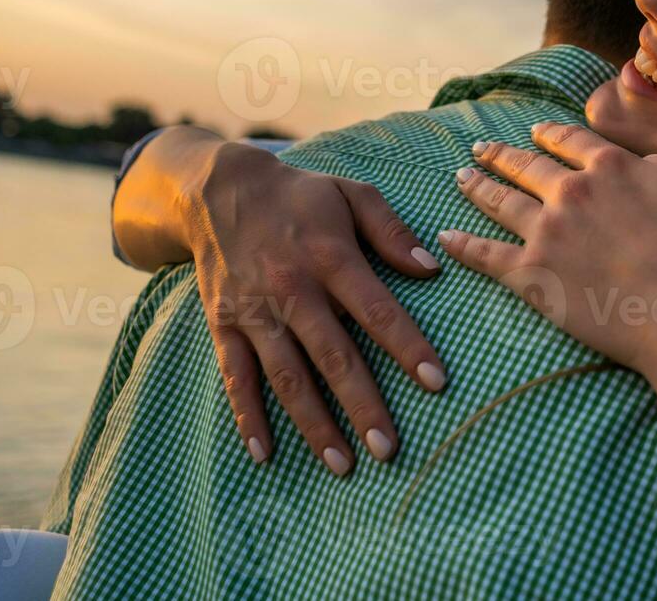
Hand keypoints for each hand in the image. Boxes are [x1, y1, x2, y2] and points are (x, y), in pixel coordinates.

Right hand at [186, 141, 446, 474]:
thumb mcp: (352, 194)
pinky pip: (236, 377)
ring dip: (314, 423)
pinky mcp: (225, 326)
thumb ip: (392, 231)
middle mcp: (293, 290)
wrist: (220, 190)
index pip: (376, 309)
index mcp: (330, 257)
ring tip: (342, 465)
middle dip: (362, 404)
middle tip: (388, 448)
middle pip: (333, 355)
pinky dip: (248, 417)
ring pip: (287, 377)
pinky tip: (266, 453)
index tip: (436, 382)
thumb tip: (432, 268)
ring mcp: (256, 312)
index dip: (407, 346)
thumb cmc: (300, 196)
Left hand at [438, 122, 656, 378]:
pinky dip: (463, 245)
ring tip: (461, 178)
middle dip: (502, 154)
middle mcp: (572, 191)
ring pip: (500, 201)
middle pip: (527, 165)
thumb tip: (651, 166)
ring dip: (477, 187)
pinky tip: (446, 237)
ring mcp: (548, 232)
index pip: (571, 142)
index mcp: (612, 167)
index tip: (536, 132)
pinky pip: (486, 256)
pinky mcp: (533, 276)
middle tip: (481, 148)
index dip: (549, 134)